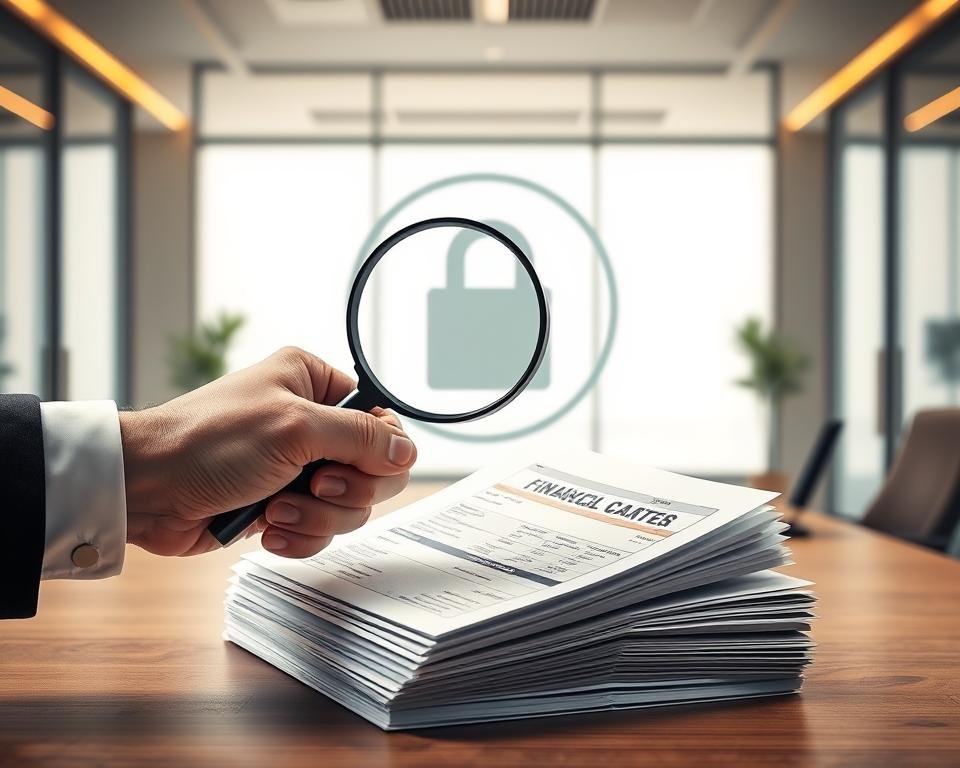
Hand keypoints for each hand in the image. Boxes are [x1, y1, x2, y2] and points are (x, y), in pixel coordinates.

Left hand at [118, 347, 415, 558]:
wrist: (146, 490)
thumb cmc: (208, 442)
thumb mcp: (294, 428)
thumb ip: (360, 438)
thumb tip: (406, 452)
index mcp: (315, 384)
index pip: (382, 422)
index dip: (379, 452)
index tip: (351, 466)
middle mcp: (312, 423)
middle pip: (373, 470)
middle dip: (345, 491)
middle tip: (313, 486)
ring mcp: (297, 467)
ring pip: (349, 506)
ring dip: (316, 517)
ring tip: (276, 511)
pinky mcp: (282, 504)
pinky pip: (320, 530)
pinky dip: (299, 536)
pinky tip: (269, 531)